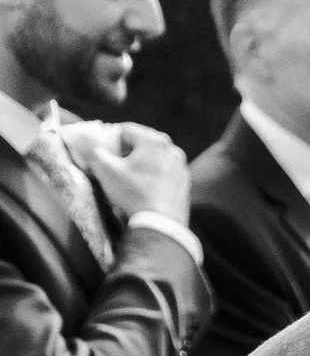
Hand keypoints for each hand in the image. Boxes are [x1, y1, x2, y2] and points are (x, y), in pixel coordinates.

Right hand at [64, 123, 188, 223]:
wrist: (160, 225)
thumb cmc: (133, 193)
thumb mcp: (106, 170)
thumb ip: (92, 152)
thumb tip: (79, 140)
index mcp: (155, 141)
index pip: (124, 130)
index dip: (107, 139)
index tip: (98, 152)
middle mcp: (172, 150)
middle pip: (139, 144)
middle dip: (122, 153)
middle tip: (108, 166)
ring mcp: (181, 168)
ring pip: (151, 160)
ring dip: (136, 165)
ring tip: (123, 180)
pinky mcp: (183, 184)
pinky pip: (161, 174)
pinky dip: (149, 177)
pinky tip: (139, 190)